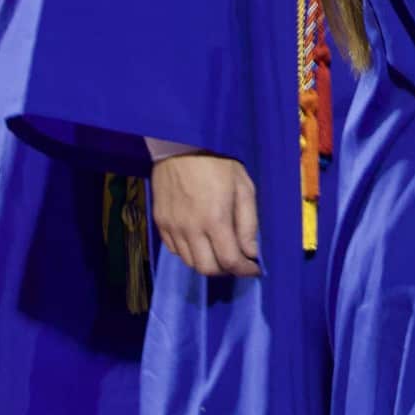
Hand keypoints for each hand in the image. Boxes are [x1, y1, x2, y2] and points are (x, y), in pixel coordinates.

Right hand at [150, 153, 260, 277]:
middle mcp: (191, 229)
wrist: (181, 143)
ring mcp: (172, 227)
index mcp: (215, 219)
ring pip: (190, 263)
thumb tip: (251, 252)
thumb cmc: (218, 161)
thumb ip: (249, 222)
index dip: (245, 270)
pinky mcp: (160, 222)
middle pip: (207, 269)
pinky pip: (175, 250)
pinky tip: (200, 240)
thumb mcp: (243, 186)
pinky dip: (190, 253)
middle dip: (226, 270)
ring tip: (219, 250)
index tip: (254, 268)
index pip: (230, 261)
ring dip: (208, 262)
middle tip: (237, 260)